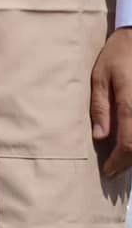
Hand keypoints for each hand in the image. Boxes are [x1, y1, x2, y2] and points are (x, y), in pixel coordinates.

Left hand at [91, 27, 131, 176]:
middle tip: (115, 170)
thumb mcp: (99, 77)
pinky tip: (131, 144)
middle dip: (130, 163)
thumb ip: (100, 107)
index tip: (108, 171)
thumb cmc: (117, 56)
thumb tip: (99, 137)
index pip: (129, 143)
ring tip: (124, 160)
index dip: (120, 161)